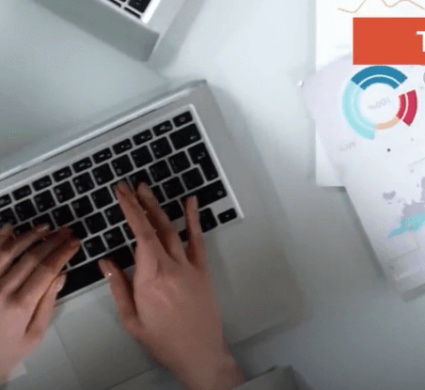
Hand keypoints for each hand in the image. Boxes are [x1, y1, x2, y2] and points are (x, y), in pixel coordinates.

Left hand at [0, 225, 78, 380]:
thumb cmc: (4, 351)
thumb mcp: (34, 335)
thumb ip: (47, 304)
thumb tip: (59, 276)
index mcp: (19, 306)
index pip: (46, 270)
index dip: (63, 253)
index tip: (74, 243)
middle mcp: (0, 292)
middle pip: (31, 257)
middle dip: (52, 241)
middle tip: (65, 231)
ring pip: (8, 251)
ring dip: (28, 236)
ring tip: (43, 227)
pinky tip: (10, 229)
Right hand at [101, 183, 243, 389]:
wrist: (199, 352)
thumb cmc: (164, 340)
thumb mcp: (131, 318)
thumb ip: (119, 287)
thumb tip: (107, 262)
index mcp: (150, 279)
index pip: (139, 234)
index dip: (130, 210)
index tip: (122, 193)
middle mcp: (171, 268)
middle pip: (155, 227)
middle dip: (141, 203)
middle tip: (130, 186)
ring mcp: (189, 267)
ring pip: (172, 230)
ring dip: (159, 208)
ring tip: (148, 190)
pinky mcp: (203, 271)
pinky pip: (197, 240)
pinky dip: (193, 220)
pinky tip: (190, 203)